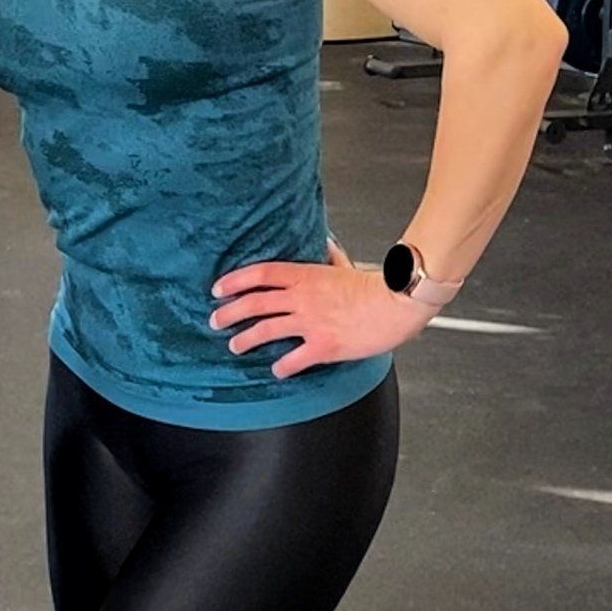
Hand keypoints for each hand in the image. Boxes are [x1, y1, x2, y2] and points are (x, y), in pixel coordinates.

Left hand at [209, 239, 426, 378]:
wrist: (396, 304)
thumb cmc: (373, 286)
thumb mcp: (344, 265)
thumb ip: (330, 255)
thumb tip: (324, 241)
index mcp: (306, 275)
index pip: (260, 273)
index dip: (234, 280)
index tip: (218, 289)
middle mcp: (302, 298)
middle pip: (255, 302)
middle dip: (229, 312)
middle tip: (215, 320)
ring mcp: (311, 322)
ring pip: (265, 330)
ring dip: (245, 339)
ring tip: (235, 345)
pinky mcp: (324, 345)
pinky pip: (293, 359)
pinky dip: (282, 366)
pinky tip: (276, 370)